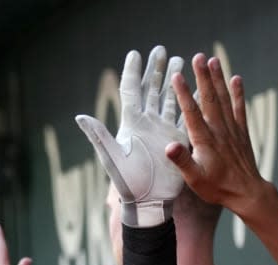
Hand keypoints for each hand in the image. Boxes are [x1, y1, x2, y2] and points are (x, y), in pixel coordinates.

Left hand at [75, 47, 187, 226]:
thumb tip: (80, 117)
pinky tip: (197, 88)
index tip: (135, 53)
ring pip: (169, 98)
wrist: (148, 202)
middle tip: (162, 49)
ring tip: (180, 60)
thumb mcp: (112, 158)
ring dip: (174, 80)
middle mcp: (147, 123)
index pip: (131, 90)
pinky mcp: (177, 140)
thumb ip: (99, 136)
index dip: (133, 71)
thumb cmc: (128, 184)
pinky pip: (185, 115)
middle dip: (156, 69)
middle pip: (152, 89)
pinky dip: (190, 101)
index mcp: (131, 123)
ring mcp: (162, 130)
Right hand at [165, 54, 271, 217]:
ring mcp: (232, 130)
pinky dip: (238, 93)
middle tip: (197, 57)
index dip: (184, 93)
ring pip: (224, 99)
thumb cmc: (217, 188)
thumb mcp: (194, 179)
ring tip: (213, 60)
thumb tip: (168, 146)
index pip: (192, 112)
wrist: (247, 193)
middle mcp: (219, 131)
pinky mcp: (242, 132)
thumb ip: (181, 161)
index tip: (177, 76)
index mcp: (205, 141)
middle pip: (210, 99)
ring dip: (218, 79)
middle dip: (203, 77)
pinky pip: (240, 109)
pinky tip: (236, 78)